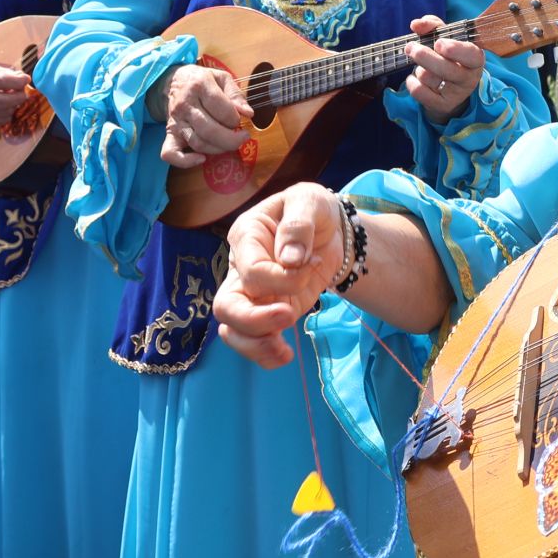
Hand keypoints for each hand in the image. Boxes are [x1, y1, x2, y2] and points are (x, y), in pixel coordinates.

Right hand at [0, 61, 32, 125]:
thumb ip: (4, 71)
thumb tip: (23, 78)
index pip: (1, 81)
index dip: (17, 81)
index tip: (26, 79)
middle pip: (2, 101)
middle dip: (19, 97)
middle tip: (24, 92)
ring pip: (3, 112)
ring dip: (14, 105)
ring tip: (14, 98)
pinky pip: (0, 120)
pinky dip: (8, 114)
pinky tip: (6, 107)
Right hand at [157, 64, 252, 168]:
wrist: (174, 81)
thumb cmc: (202, 81)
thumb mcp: (222, 77)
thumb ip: (236, 94)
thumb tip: (248, 113)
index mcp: (200, 86)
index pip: (222, 109)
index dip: (235, 118)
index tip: (240, 119)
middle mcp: (185, 104)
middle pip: (209, 130)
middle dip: (231, 139)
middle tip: (243, 137)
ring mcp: (176, 120)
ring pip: (197, 142)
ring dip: (217, 149)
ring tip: (228, 143)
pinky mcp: (169, 133)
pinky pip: (170, 153)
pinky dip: (185, 161)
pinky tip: (201, 159)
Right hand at [214, 183, 345, 367]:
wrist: (331, 229)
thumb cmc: (312, 209)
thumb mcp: (309, 201)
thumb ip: (297, 225)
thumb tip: (290, 259)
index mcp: (245, 236)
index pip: (251, 270)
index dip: (282, 277)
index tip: (312, 263)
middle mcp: (241, 268)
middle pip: (226, 305)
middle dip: (254, 320)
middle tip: (288, 316)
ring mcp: (253, 294)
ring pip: (233, 329)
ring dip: (255, 344)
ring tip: (283, 351)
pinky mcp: (269, 311)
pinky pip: (254, 339)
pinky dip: (265, 354)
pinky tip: (284, 356)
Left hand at [405, 15, 484, 121]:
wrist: (449, 90)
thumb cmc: (448, 57)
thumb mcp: (445, 37)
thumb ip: (432, 25)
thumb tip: (416, 24)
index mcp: (474, 58)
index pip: (472, 55)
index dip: (455, 49)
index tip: (439, 43)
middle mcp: (469, 78)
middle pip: (446, 69)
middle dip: (424, 56)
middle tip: (411, 47)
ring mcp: (458, 94)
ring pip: (429, 78)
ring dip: (419, 69)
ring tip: (423, 68)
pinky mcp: (444, 105)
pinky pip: (420, 92)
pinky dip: (412, 83)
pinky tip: (414, 79)